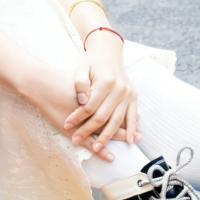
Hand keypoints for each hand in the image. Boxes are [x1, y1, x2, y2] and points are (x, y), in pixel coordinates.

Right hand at [23, 65, 132, 160]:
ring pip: (105, 132)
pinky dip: (100, 150)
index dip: (128, 116)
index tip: (139, 122)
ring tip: (131, 144)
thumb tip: (109, 87)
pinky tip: (110, 156)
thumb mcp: (81, 77)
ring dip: (119, 138)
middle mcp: (93, 108)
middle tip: (141, 136)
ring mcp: (83, 121)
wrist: (42, 82)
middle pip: (115, 120)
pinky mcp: (73, 130)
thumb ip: (94, 85)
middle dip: (129, 129)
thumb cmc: (61, 78)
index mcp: (98, 94)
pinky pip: (89, 142)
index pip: (117, 108)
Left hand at [65, 31, 139, 154]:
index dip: (77, 118)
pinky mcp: (133, 96)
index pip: (89, 106)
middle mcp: (119, 89)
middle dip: (88, 130)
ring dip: (108, 136)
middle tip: (76, 140)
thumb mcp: (81, 67)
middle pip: (102, 116)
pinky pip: (132, 116)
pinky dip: (132, 129)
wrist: (108, 50)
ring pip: (118, 120)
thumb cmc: (91, 60)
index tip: (66, 125)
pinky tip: (129, 141)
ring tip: (99, 148)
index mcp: (105, 82)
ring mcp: (128, 94)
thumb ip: (80, 83)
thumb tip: (82, 101)